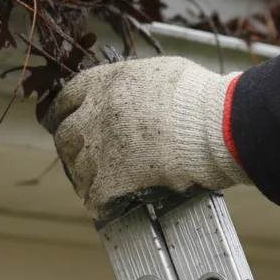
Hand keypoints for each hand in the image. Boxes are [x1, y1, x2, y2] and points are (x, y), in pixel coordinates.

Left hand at [42, 56, 249, 218]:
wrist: (215, 124)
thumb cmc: (199, 96)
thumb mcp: (160, 73)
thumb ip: (136, 83)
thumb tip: (138, 90)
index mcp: (105, 83)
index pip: (67, 98)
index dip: (65, 112)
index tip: (64, 120)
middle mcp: (96, 113)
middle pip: (66, 135)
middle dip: (71, 147)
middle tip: (79, 157)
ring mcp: (102, 147)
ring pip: (77, 168)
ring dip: (84, 177)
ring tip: (93, 184)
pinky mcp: (114, 177)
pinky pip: (94, 195)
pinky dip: (98, 202)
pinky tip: (104, 206)